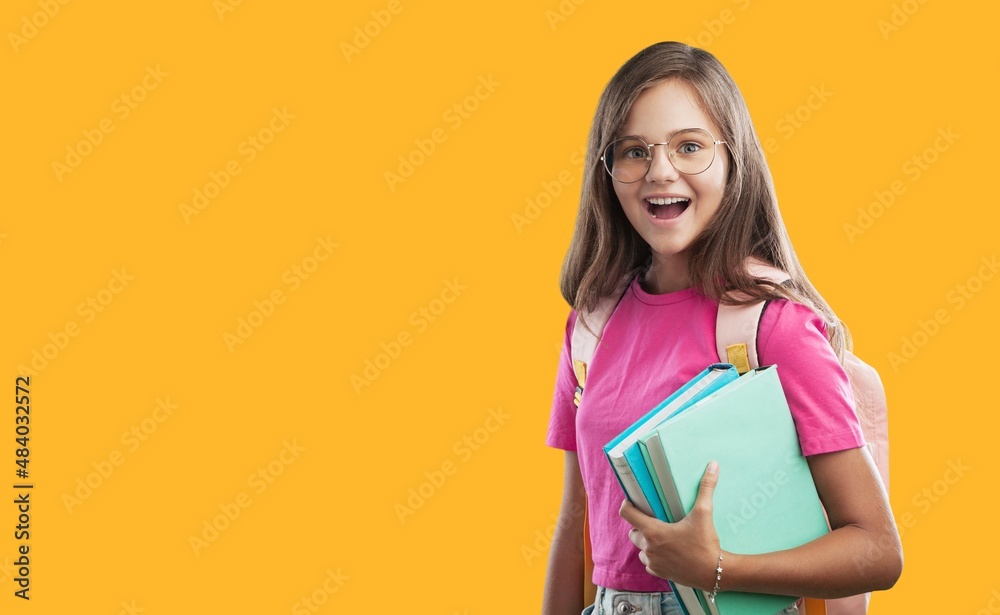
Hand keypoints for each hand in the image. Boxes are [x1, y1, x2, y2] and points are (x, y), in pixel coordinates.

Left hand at [620, 461, 722, 589]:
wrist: (715, 572)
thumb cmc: (706, 543)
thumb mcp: (704, 514)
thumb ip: (706, 488)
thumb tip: (713, 466)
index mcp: (653, 532)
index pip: (627, 514)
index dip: (627, 505)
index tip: (633, 501)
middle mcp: (649, 548)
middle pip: (633, 532)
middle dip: (641, 525)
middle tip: (655, 520)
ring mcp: (653, 562)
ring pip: (640, 549)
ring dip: (647, 542)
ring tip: (662, 536)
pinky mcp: (660, 573)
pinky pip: (649, 563)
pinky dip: (654, 557)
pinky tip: (667, 551)